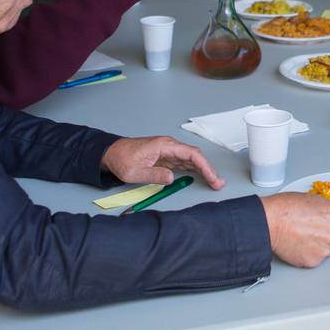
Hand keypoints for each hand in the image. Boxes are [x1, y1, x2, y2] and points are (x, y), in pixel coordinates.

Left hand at [101, 136, 224, 189]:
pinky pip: (185, 163)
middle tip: (218, 183)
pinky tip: (202, 177)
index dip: (204, 166)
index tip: (212, 177)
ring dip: (204, 170)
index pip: (191, 154)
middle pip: (195, 156)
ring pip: (192, 159)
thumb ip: (155, 175)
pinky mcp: (166, 158)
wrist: (111, 153)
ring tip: (214, 182)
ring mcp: (168, 152)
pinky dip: (195, 170)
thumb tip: (172, 179)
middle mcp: (169, 146)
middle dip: (209, 169)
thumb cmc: (122, 159)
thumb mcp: (135, 172)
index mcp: (164, 146)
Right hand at [259, 192, 329, 267]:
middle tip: (319, 229)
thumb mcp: (317, 200)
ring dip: (323, 245)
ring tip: (305, 234)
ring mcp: (326, 250)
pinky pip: (318, 259)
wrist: (269, 222)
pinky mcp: (314, 262)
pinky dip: (311, 253)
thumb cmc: (287, 208)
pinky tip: (300, 243)